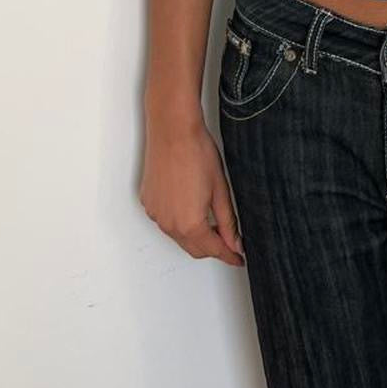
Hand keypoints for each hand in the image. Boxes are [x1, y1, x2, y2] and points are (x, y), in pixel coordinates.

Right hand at [140, 114, 244, 266]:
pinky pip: (166, 222)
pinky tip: (191, 207)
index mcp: (190, 224)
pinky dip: (179, 222)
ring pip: (179, 237)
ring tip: (212, 220)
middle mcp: (169, 224)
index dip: (229, 256)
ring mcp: (155, 214)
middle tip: (230, 239)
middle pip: (194, 249)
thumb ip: (228, 222)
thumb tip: (235, 243)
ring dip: (195, 235)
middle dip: (212, 247)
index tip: (239, 258)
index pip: (213, 250)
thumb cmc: (197, 153)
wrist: (173, 130)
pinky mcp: (147, 203)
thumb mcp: (221, 190)